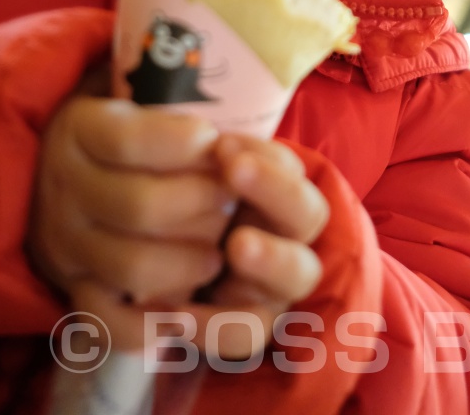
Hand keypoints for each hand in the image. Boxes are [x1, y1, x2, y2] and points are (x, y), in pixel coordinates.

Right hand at [28, 94, 235, 347]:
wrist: (44, 168)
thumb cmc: (114, 121)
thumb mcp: (124, 87)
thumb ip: (163, 82)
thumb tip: (213, 73)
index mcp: (77, 128)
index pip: (129, 139)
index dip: (181, 143)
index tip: (215, 140)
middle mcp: (63, 186)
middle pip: (139, 206)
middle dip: (200, 204)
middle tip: (230, 200)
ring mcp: (64, 242)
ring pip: (131, 265)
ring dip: (188, 260)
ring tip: (218, 249)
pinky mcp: (71, 286)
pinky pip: (109, 319)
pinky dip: (152, 322)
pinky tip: (187, 303)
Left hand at [182, 133, 329, 359]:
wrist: (161, 268)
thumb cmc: (181, 210)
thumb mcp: (191, 181)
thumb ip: (202, 164)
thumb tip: (195, 137)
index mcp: (276, 191)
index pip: (289, 167)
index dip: (264, 157)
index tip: (222, 146)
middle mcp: (289, 235)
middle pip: (307, 212)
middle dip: (275, 189)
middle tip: (237, 171)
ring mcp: (278, 284)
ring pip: (298, 274)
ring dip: (272, 256)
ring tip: (237, 244)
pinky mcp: (252, 325)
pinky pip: (248, 332)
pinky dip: (216, 324)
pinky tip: (177, 314)